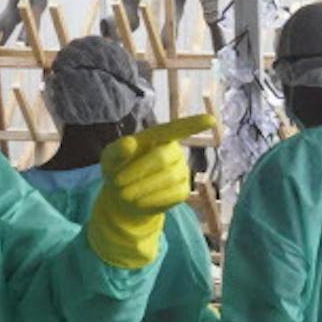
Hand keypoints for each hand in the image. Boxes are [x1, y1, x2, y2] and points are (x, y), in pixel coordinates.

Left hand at [89, 115, 215, 268]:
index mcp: (160, 137)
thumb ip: (117, 150)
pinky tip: (139, 201)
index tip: (211, 119)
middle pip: (162, 158)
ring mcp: (182, 171)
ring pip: (167, 178)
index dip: (194, 124)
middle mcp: (175, 151)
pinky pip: (173, 194)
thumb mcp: (110, 159)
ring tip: (124, 195)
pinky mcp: (183, 190)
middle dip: (138, 171)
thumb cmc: (118, 171)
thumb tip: (129, 142)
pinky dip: (152, 199)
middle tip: (117, 184)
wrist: (123, 199)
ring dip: (142, 188)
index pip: (179, 128)